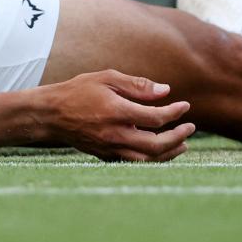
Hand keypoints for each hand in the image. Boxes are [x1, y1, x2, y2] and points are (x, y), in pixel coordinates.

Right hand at [36, 70, 194, 161]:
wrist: (50, 115)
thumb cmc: (78, 91)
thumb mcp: (106, 78)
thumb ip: (137, 85)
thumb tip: (165, 91)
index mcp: (117, 112)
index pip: (155, 117)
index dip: (174, 112)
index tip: (184, 106)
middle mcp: (115, 134)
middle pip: (156, 144)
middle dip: (177, 137)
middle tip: (190, 128)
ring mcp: (109, 148)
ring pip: (147, 160)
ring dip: (168, 153)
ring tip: (183, 145)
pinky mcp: (105, 156)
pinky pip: (134, 163)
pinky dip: (151, 159)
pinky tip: (159, 150)